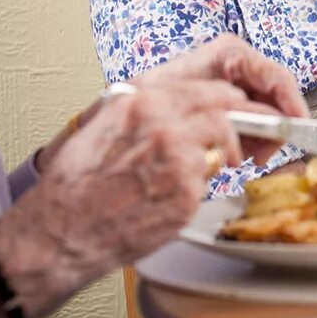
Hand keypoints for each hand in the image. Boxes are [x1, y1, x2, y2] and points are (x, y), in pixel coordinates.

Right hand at [0, 35, 305, 317]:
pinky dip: (207, 183)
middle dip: (247, 120)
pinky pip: (211, 179)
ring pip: (226, 141)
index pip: (210, 89)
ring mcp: (176, 155)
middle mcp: (163, 121)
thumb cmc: (78, 182)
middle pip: (228, 108)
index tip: (242, 110)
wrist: (62, 229)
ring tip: (225, 164)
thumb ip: (147, 108)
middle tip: (254, 134)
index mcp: (143, 99)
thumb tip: (183, 104)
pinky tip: (190, 191)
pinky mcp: (185, 189)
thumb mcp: (106, 123)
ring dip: (230, 153)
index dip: (232, 101)